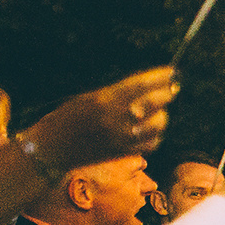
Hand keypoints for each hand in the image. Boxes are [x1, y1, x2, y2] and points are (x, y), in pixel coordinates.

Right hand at [26, 67, 179, 172]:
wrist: (53, 149)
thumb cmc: (68, 118)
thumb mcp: (89, 98)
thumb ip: (117, 94)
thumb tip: (148, 86)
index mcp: (105, 100)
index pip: (141, 84)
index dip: (159, 77)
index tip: (171, 71)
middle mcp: (116, 118)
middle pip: (155, 102)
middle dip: (167, 93)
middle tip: (171, 89)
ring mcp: (122, 137)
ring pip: (159, 123)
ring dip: (161, 116)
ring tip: (157, 112)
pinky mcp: (124, 152)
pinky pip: (152, 142)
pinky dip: (154, 135)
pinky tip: (149, 131)